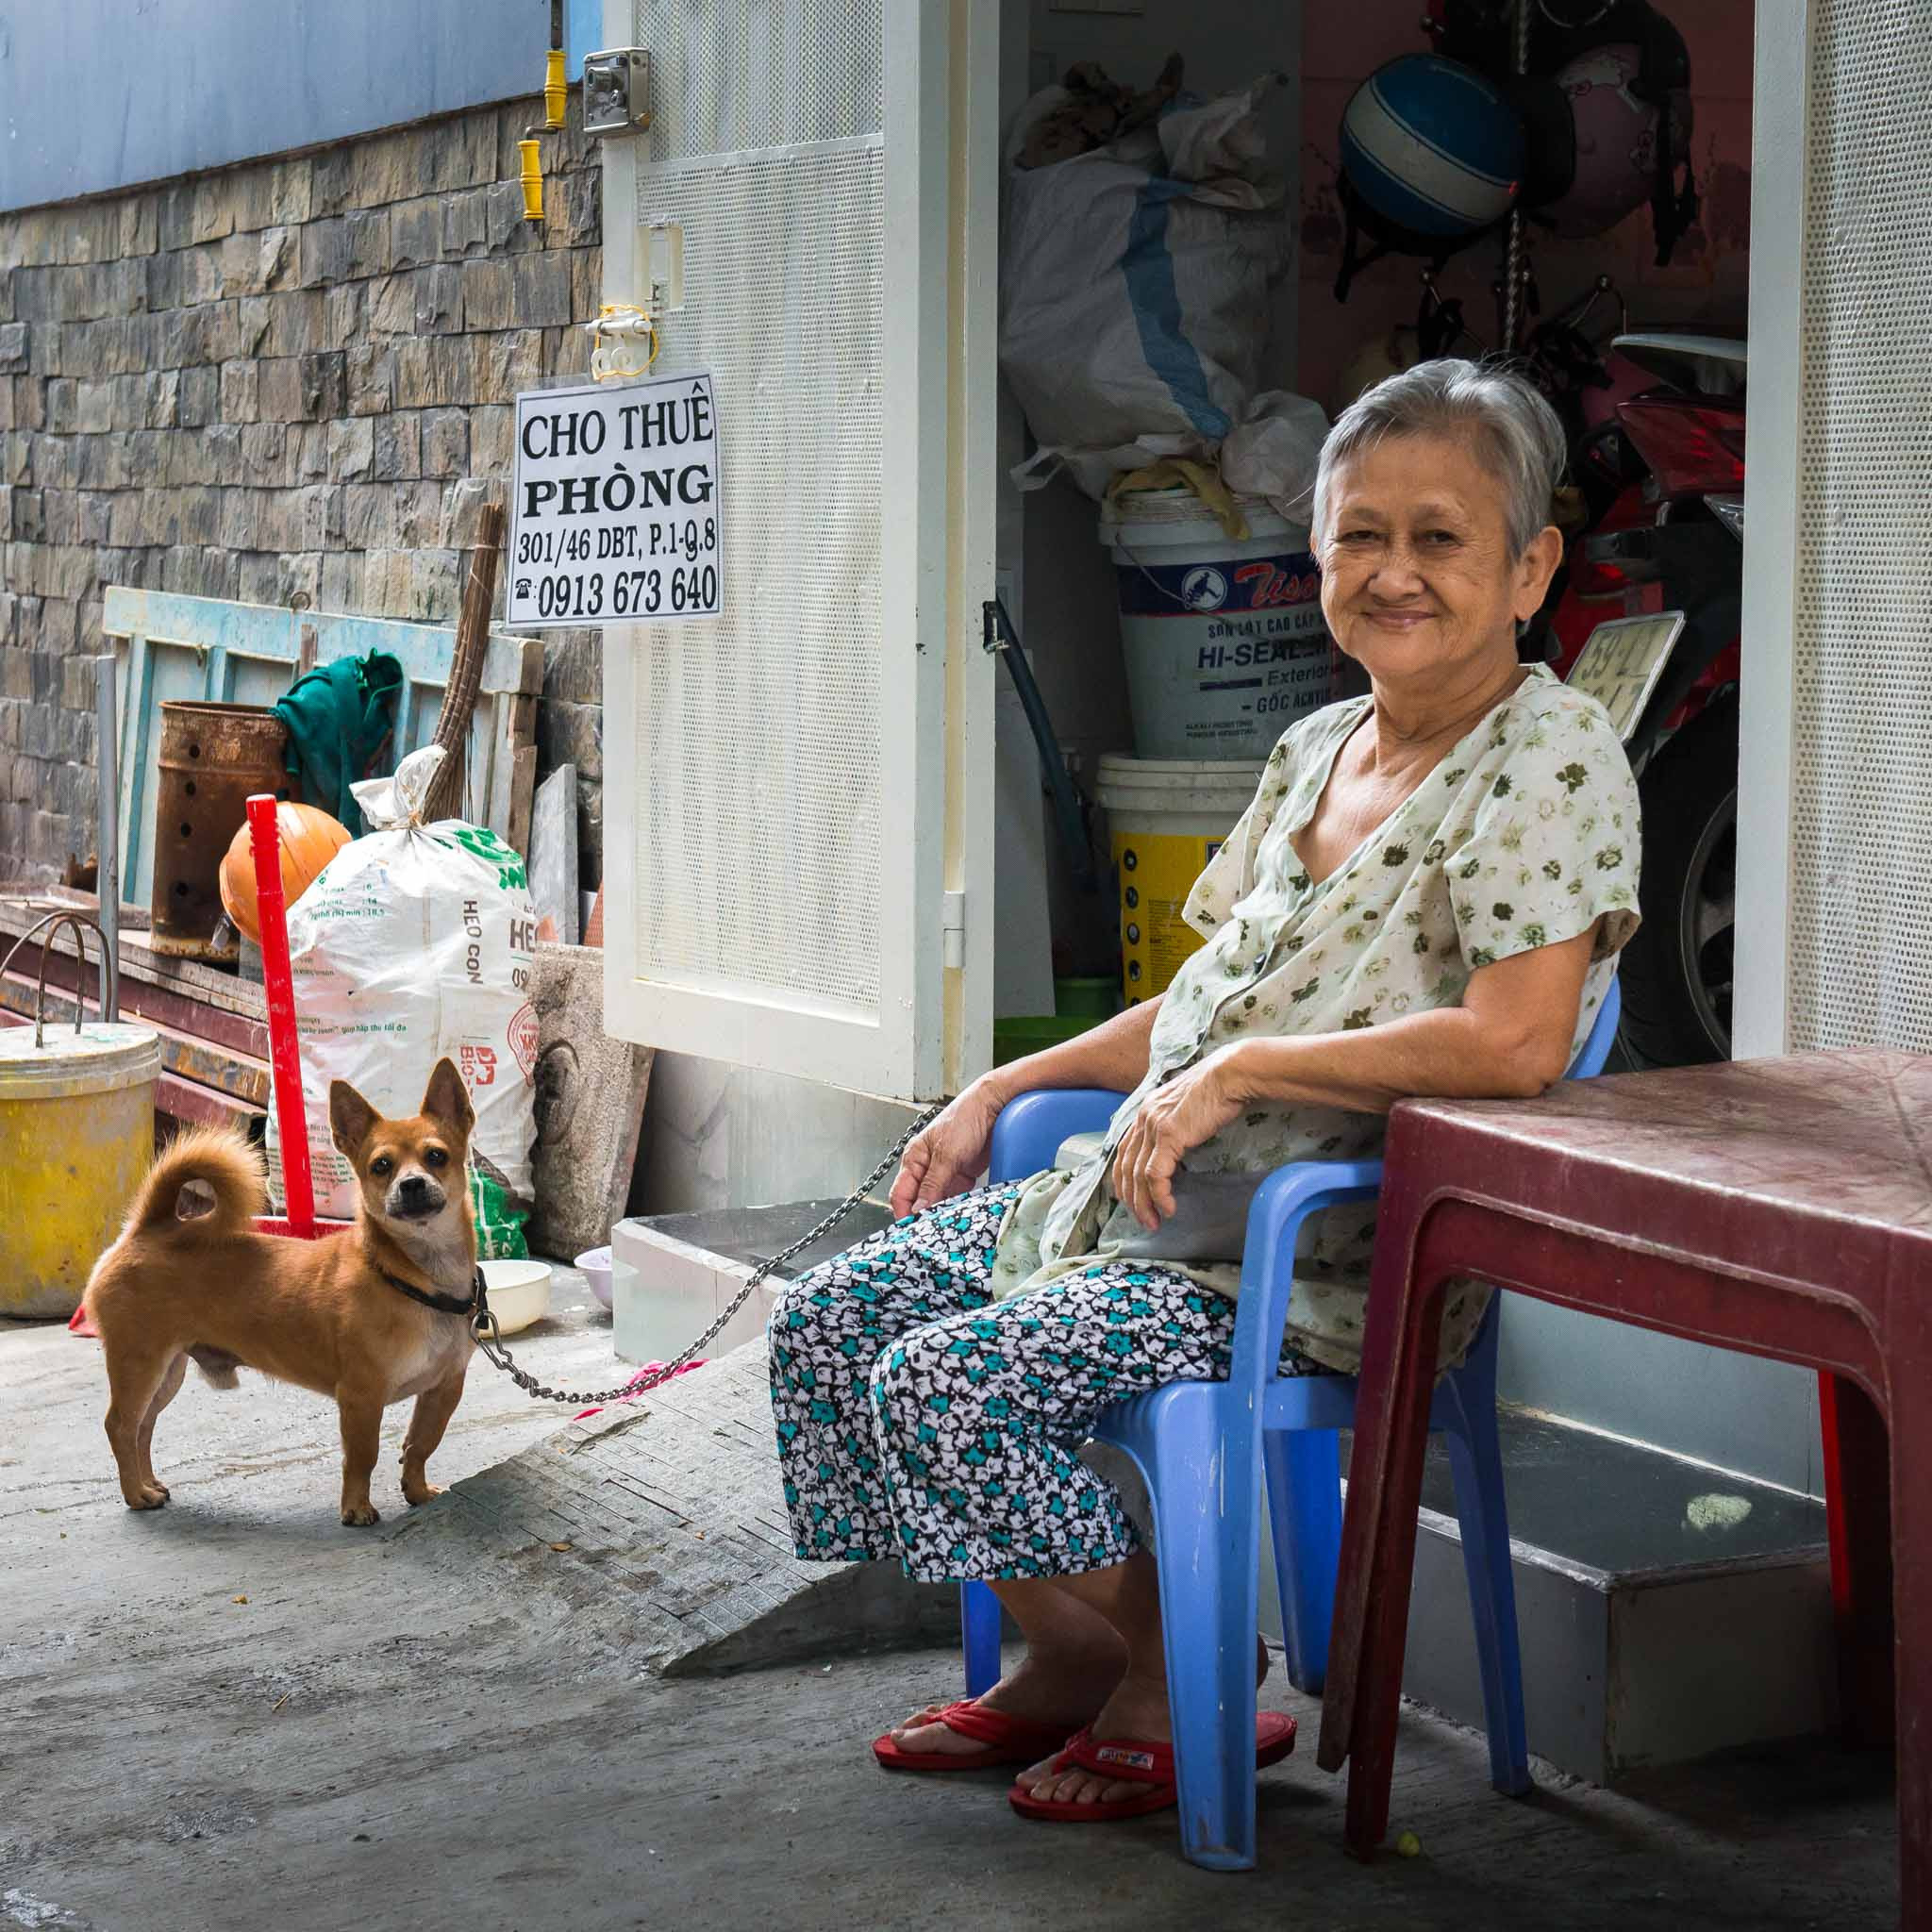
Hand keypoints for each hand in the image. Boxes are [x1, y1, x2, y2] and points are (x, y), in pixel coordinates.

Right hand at [889, 1079, 1005, 1217]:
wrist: (994, 1107)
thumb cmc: (965, 1119)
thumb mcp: (947, 1155)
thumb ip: (932, 1184)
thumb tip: (918, 1209)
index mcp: (914, 1158)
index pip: (900, 1194)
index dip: (904, 1213)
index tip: (913, 1230)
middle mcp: (926, 1167)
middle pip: (917, 1200)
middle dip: (923, 1216)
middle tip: (932, 1232)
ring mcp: (944, 1172)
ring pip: (936, 1201)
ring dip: (941, 1212)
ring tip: (947, 1226)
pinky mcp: (962, 1175)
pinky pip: (954, 1197)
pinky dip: (956, 1205)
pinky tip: (960, 1214)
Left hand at [1109, 1047, 1248, 1231]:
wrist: (1230, 1075)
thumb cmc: (1217, 1089)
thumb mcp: (1185, 1106)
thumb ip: (1174, 1122)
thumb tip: (1175, 1145)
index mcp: (1146, 1110)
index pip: (1124, 1151)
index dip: (1123, 1178)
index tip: (1129, 1198)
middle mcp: (1144, 1117)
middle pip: (1126, 1167)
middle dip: (1131, 1198)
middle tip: (1141, 1219)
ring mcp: (1154, 1126)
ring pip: (1138, 1175)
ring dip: (1144, 1204)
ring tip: (1153, 1222)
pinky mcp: (1168, 1135)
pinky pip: (1156, 1175)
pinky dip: (1160, 1196)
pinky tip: (1168, 1208)